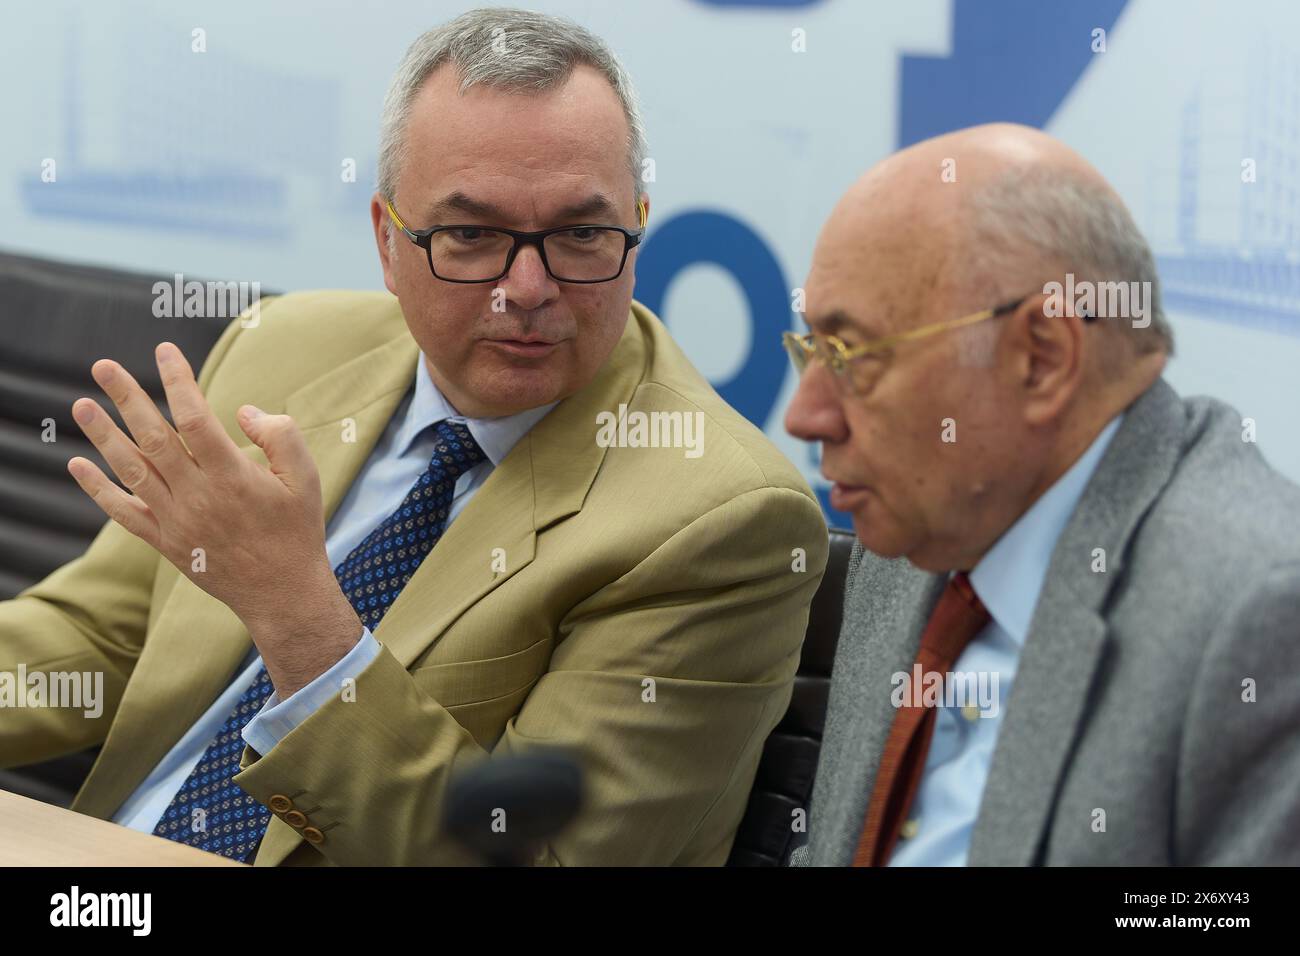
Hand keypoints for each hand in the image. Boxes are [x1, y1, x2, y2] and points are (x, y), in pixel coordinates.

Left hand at [67, 342, 360, 695]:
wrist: (282, 592)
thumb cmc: (298, 530)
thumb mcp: (306, 478)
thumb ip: (281, 435)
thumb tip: (243, 411)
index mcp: (233, 476)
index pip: (196, 418)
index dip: (178, 381)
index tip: (166, 351)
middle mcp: (198, 496)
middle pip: (153, 437)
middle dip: (127, 397)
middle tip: (103, 366)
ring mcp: (177, 520)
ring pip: (131, 470)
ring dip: (103, 434)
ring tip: (82, 404)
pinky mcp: (166, 542)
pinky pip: (124, 512)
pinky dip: (98, 488)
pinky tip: (79, 464)